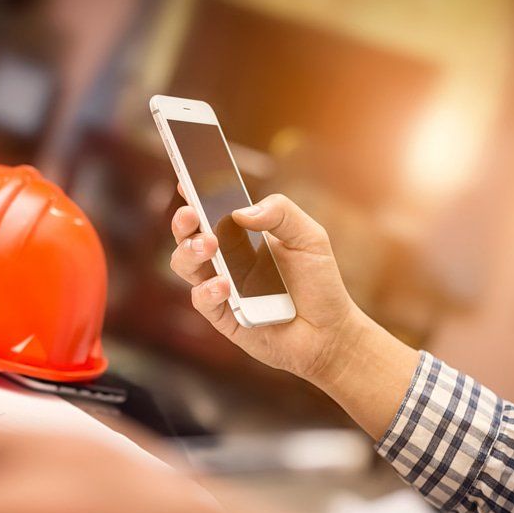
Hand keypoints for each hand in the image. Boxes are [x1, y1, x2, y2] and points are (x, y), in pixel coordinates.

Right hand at [170, 192, 420, 438]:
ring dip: (189, 251)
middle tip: (191, 214)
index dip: (195, 194)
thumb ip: (281, 213)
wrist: (330, 333)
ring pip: (185, 265)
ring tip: (209, 245)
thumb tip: (241, 212)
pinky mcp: (222, 317)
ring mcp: (221, 288)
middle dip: (183, 222)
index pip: (211, 210)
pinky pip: (202, 300)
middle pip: (188, 236)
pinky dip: (208, 289)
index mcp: (242, 235)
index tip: (185, 179)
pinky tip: (224, 284)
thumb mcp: (309, 237)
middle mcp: (226, 259)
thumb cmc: (320, 283)